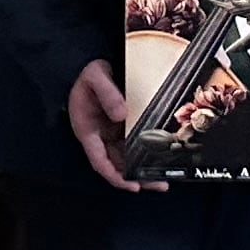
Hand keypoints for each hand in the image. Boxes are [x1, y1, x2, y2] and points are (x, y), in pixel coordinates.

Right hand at [65, 61, 163, 193]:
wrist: (89, 65)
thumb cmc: (87, 73)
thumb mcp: (94, 76)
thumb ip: (107, 93)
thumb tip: (121, 114)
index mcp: (87, 129)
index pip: (99, 160)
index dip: (114, 175)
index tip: (130, 184)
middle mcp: (99, 136)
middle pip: (115, 165)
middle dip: (134, 178)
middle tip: (157, 184)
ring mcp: (110, 134)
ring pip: (125, 159)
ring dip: (141, 170)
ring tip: (162, 179)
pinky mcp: (120, 128)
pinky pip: (132, 146)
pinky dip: (143, 155)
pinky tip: (158, 159)